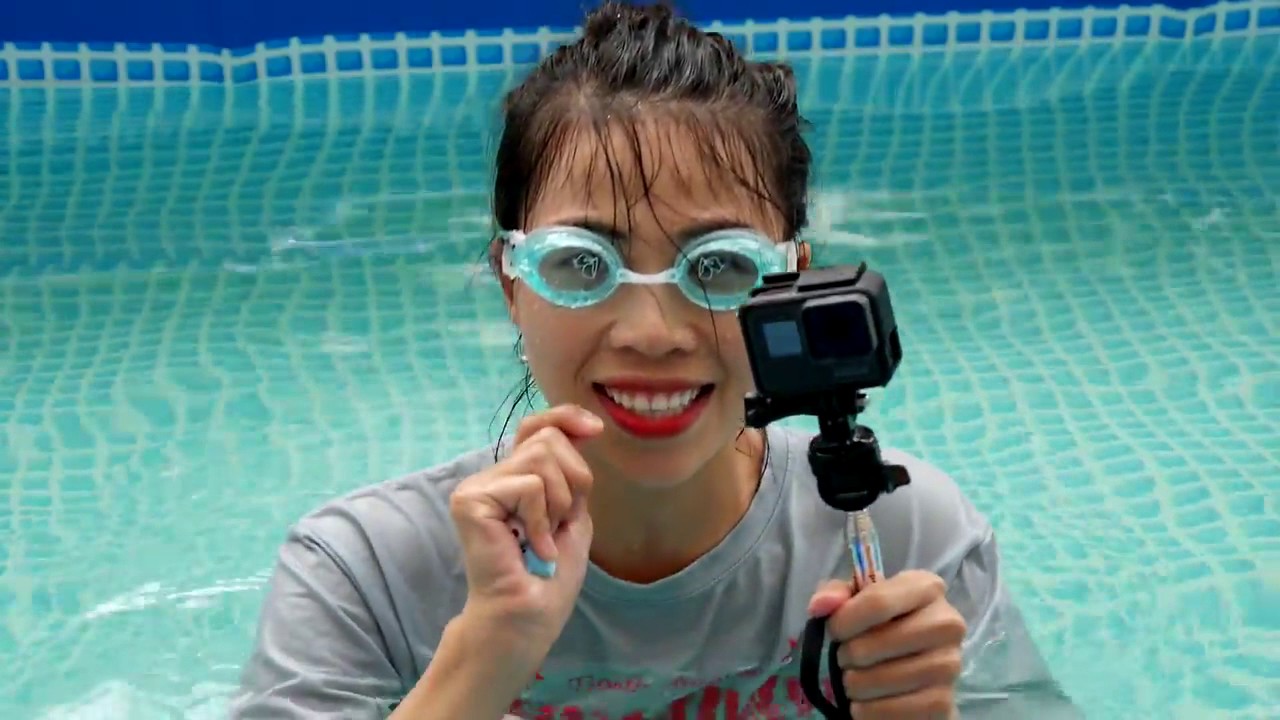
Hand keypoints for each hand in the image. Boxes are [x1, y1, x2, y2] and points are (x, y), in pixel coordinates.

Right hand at [449, 404, 603, 660]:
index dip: (565, 417)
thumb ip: (571, 470)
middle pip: (549, 440)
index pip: (536, 426)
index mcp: (514, 477)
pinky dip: (542, 521)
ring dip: (558, 506)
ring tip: (541, 539)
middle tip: (557, 526)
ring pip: (542, 458)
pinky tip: (530, 548)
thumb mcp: (572, 510)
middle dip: (573, 483)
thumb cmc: (550, 575)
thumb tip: (585, 426)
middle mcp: (491, 476)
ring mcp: (476, 487)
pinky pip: (529, 486)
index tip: (595, 429)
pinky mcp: (470, 500)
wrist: (528, 615)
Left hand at [809, 570, 966, 718]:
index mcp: (926, 587)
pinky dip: (872, 711)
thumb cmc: (877, 622)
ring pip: (888, 679)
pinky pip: (899, 711)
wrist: (908, 663)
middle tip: (845, 659)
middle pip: (881, 642)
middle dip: (850, 654)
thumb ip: (834, 594)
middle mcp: (947, 623)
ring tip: (853, 680)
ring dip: (857, 684)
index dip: (845, 620)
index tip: (832, 632)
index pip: (878, 602)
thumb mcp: (854, 599)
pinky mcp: (945, 701)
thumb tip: (820, 606)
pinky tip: (863, 704)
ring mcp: (950, 664)